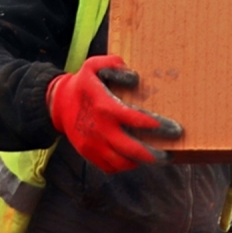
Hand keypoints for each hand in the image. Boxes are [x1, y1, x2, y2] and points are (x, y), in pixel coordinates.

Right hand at [48, 55, 182, 173]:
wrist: (56, 104)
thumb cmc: (82, 83)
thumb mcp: (95, 65)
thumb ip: (115, 65)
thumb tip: (135, 78)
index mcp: (105, 107)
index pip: (137, 120)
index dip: (158, 126)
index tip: (175, 130)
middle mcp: (101, 130)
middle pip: (133, 150)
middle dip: (154, 155)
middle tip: (169, 155)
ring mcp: (93, 145)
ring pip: (122, 163)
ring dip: (140, 162)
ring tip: (155, 158)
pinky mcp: (88, 154)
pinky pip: (110, 167)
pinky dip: (124, 166)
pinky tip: (134, 159)